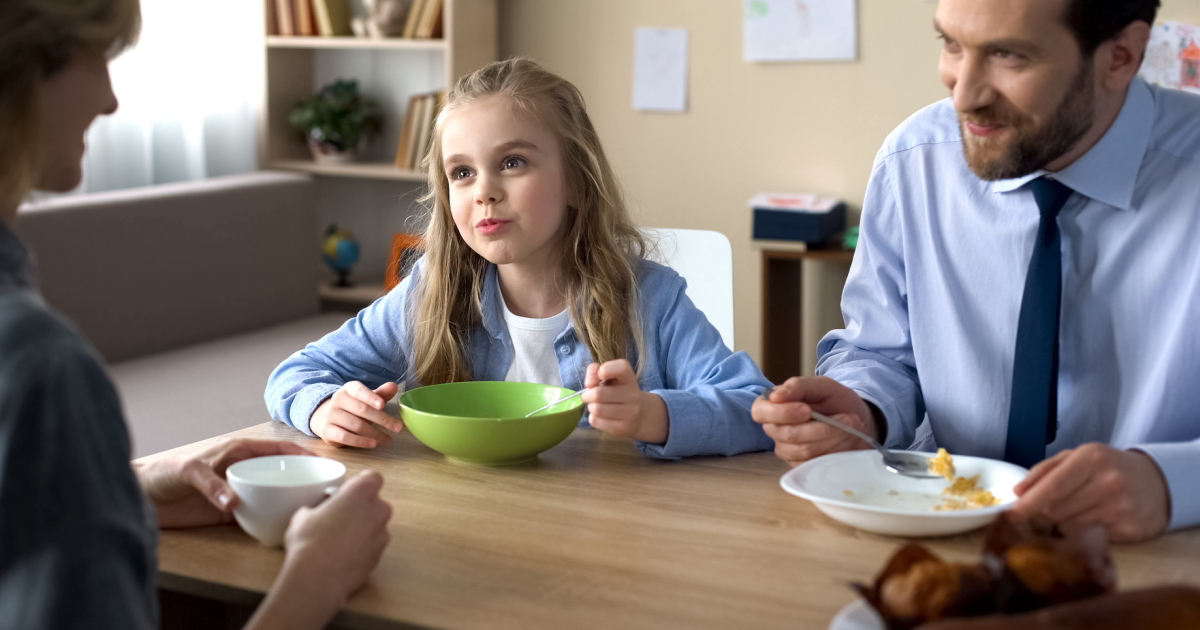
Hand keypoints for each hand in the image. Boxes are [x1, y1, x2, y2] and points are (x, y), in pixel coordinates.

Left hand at [136, 438, 313, 528]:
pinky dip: (269, 519)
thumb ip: (211, 484)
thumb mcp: (188, 471)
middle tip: (324, 489)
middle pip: (280, 472)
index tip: (322, 462)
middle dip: (302, 477)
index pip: (278, 449)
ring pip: (272, 494)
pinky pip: (256, 515)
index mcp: (238, 451)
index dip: (302, 453)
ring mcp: (238, 492)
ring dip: (289, 499)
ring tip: (310, 508)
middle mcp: (243, 470)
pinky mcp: (229, 514)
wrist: (140, 498)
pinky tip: (282, 525)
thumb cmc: (163, 473)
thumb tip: (234, 503)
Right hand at [245, 470, 392, 629]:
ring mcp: (382, 535)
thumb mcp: (302, 516)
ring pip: (375, 526)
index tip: (348, 492)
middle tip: (340, 517)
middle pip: (376, 503)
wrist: (318, 578)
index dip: (361, 483)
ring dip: (363, 529)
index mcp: (362, 492)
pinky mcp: (380, 557)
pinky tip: (343, 557)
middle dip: (362, 508)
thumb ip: (317, 508)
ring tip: (340, 541)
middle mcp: (378, 510)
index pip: (373, 477)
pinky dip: (362, 549)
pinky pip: (372, 547)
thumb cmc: (308, 540)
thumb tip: (314, 514)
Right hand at [311, 381, 402, 447]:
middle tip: (398, 427)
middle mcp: (338, 400)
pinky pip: (345, 437)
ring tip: (388, 439)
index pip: (359, 390)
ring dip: (375, 434)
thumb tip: (394, 386)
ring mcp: (331, 415)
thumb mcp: (366, 399)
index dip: (371, 397)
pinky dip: (361, 442)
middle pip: (362, 410)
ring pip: (356, 425)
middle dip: (382, 419)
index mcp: (348, 389)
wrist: (326, 417)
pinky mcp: (327, 431)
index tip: (382, 405)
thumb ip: (380, 394)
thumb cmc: (353, 407)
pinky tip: (373, 444)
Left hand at [581, 360, 667, 443]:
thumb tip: (589, 383)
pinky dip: (592, 417)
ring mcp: (630, 412)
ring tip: (596, 406)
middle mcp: (633, 394)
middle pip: (598, 394)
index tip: (600, 375)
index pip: (622, 367)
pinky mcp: (623, 427)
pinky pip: (596, 421)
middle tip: (589, 396)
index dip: (606, 369)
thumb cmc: (617, 392)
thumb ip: (595, 371)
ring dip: (590, 407)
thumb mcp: (609, 377)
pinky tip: (600, 416)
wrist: (637, 415)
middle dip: (587, 395)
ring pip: (596, 409)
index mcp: (629, 378)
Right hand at [751, 376, 874, 465]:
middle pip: (786, 434)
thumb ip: (798, 386)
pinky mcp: (801, 466)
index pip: (760, 412)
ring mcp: (787, 450)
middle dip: (819, 427)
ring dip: (832, 436)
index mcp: (772, 406)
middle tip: (846, 417)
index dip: (782, 413)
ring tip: (850, 425)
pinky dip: (835, 449)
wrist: (858, 420)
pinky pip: (814, 462)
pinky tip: (846, 439)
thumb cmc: (836, 401)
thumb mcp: (822, 386)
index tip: (807, 409)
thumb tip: (775, 396)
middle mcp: (775, 429)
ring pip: (804, 449)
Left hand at [1009, 443, 1169, 542]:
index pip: (1051, 487)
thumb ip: (1044, 471)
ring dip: (1059, 526)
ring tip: (1065, 516)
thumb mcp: (1078, 457)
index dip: (1028, 504)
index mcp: (1091, 459)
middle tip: (1031, 518)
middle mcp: (1108, 482)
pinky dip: (1081, 534)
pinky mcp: (1131, 529)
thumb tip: (1017, 491)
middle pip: (1057, 510)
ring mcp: (1121, 508)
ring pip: (1070, 527)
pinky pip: (1090, 538)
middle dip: (1038, 517)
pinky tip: (1086, 524)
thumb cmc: (1107, 468)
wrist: (1156, 482)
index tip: (1010, 515)